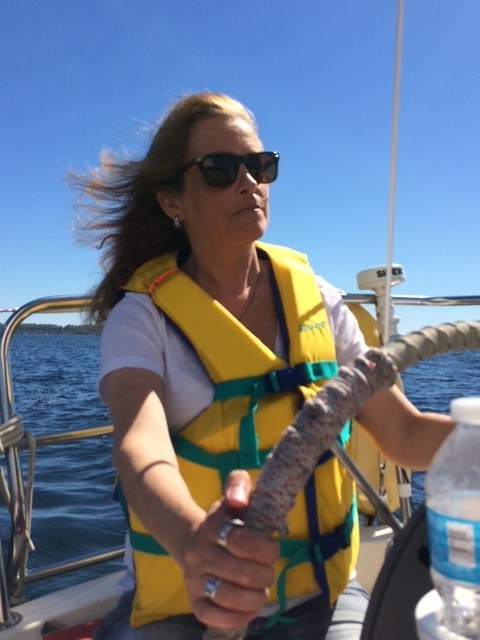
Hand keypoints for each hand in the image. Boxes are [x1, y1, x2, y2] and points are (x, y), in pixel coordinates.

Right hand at [184, 470, 278, 630]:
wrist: (194, 541)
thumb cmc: (226, 521)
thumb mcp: (234, 496)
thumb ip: (239, 485)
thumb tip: (238, 500)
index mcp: (212, 526)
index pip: (244, 541)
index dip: (267, 549)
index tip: (272, 548)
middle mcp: (199, 553)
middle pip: (243, 574)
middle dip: (266, 575)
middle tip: (268, 571)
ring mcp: (194, 578)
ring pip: (229, 597)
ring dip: (255, 598)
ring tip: (261, 591)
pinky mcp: (194, 600)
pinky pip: (213, 617)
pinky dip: (237, 617)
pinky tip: (248, 608)